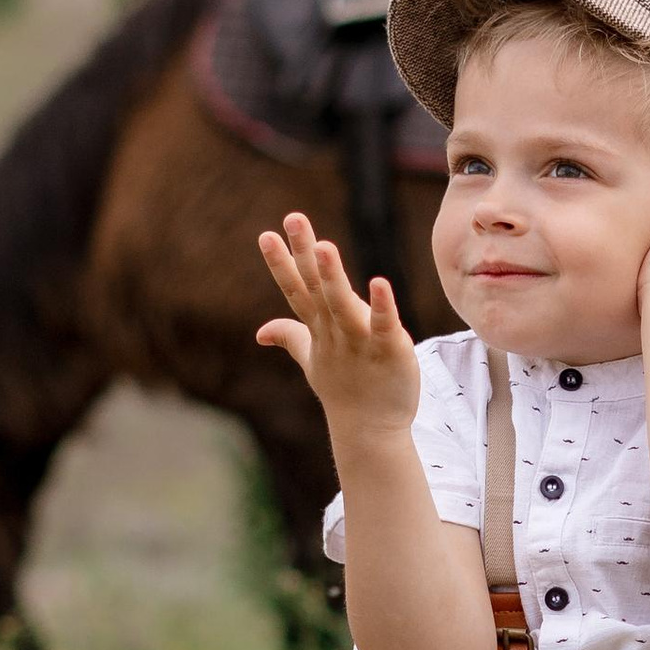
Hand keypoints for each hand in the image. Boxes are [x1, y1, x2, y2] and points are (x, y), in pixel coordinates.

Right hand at [257, 213, 419, 446]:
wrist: (371, 431)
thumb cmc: (345, 391)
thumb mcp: (312, 360)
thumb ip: (290, 337)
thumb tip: (260, 331)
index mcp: (319, 328)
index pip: (297, 291)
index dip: (282, 264)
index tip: (267, 234)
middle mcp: (334, 332)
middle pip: (316, 288)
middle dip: (303, 254)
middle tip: (293, 218)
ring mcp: (359, 342)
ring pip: (342, 305)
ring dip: (332, 276)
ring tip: (323, 245)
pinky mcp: (389, 351)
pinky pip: (383, 325)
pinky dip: (380, 306)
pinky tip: (379, 283)